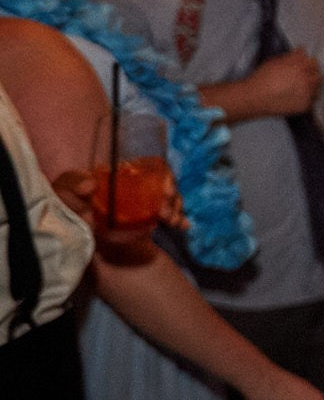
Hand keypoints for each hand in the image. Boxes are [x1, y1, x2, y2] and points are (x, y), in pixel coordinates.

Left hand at [51, 166, 183, 264]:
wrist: (78, 233)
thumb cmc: (69, 207)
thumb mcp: (64, 193)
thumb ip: (70, 185)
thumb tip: (91, 184)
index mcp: (123, 173)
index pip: (153, 166)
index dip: (164, 175)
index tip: (166, 190)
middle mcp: (139, 183)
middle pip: (166, 183)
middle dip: (172, 197)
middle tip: (166, 213)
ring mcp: (147, 201)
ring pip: (171, 199)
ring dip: (176, 209)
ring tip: (172, 222)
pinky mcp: (151, 218)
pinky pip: (172, 215)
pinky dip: (180, 220)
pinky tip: (183, 226)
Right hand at [247, 49, 321, 116]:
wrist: (255, 97)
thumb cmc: (261, 78)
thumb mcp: (275, 61)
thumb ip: (292, 56)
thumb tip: (301, 52)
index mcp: (299, 65)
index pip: (312, 61)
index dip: (307, 62)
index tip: (304, 64)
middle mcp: (306, 78)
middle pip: (317, 73)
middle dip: (311, 73)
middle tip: (302, 76)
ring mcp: (307, 92)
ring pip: (316, 86)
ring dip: (310, 85)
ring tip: (297, 87)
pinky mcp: (305, 105)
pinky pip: (311, 99)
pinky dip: (306, 97)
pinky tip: (295, 96)